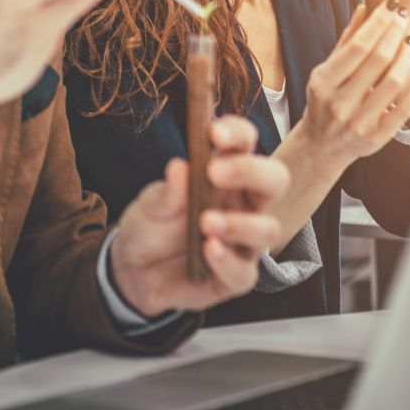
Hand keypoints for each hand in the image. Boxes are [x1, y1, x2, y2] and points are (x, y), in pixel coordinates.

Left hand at [107, 116, 288, 316]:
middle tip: (214, 172)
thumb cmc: (150, 226)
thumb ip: (166, 192)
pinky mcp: (235, 276)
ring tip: (206, 221)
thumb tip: (180, 167)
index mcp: (225, 174)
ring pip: (268, 229)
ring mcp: (243, 241)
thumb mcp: (150, 206)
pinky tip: (207, 249)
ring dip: (240, 223)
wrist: (134, 271)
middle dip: (251, 171)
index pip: (245, 143)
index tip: (214, 133)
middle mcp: (242, 204)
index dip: (237, 133)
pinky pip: (244, 272)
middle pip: (275, 180)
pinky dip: (227, 260)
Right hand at [296, 0, 409, 165]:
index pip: (357, 46)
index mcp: (323, 82)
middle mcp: (339, 103)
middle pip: (377, 61)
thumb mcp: (326, 71)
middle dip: (395, 34)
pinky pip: (404, 108)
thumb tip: (364, 8)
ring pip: (393, 82)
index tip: (392, 8)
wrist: (322, 145)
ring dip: (407, 57)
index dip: (378, 24)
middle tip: (405, 18)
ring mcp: (358, 122)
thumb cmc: (325, 101)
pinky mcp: (376, 137)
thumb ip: (346, 41)